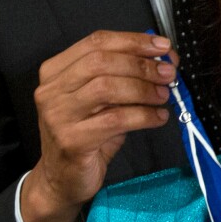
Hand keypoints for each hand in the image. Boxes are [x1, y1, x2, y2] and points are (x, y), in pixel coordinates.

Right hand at [21, 31, 177, 221]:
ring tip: (165, 95)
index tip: (162, 46)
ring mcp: (58, 115)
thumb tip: (162, 59)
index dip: (133, 41)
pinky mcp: (72, 140)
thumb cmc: (86, 136)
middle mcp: (51, 90)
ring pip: (107, 88)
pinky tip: (158, 117)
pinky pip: (115, 120)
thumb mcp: (100, 100)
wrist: (62, 180)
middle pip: (101, 62)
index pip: (96, 42)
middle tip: (169, 73)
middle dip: (141, 64)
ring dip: (143, 88)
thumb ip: (122, 76)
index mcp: (56, 71)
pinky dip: (143, 115)